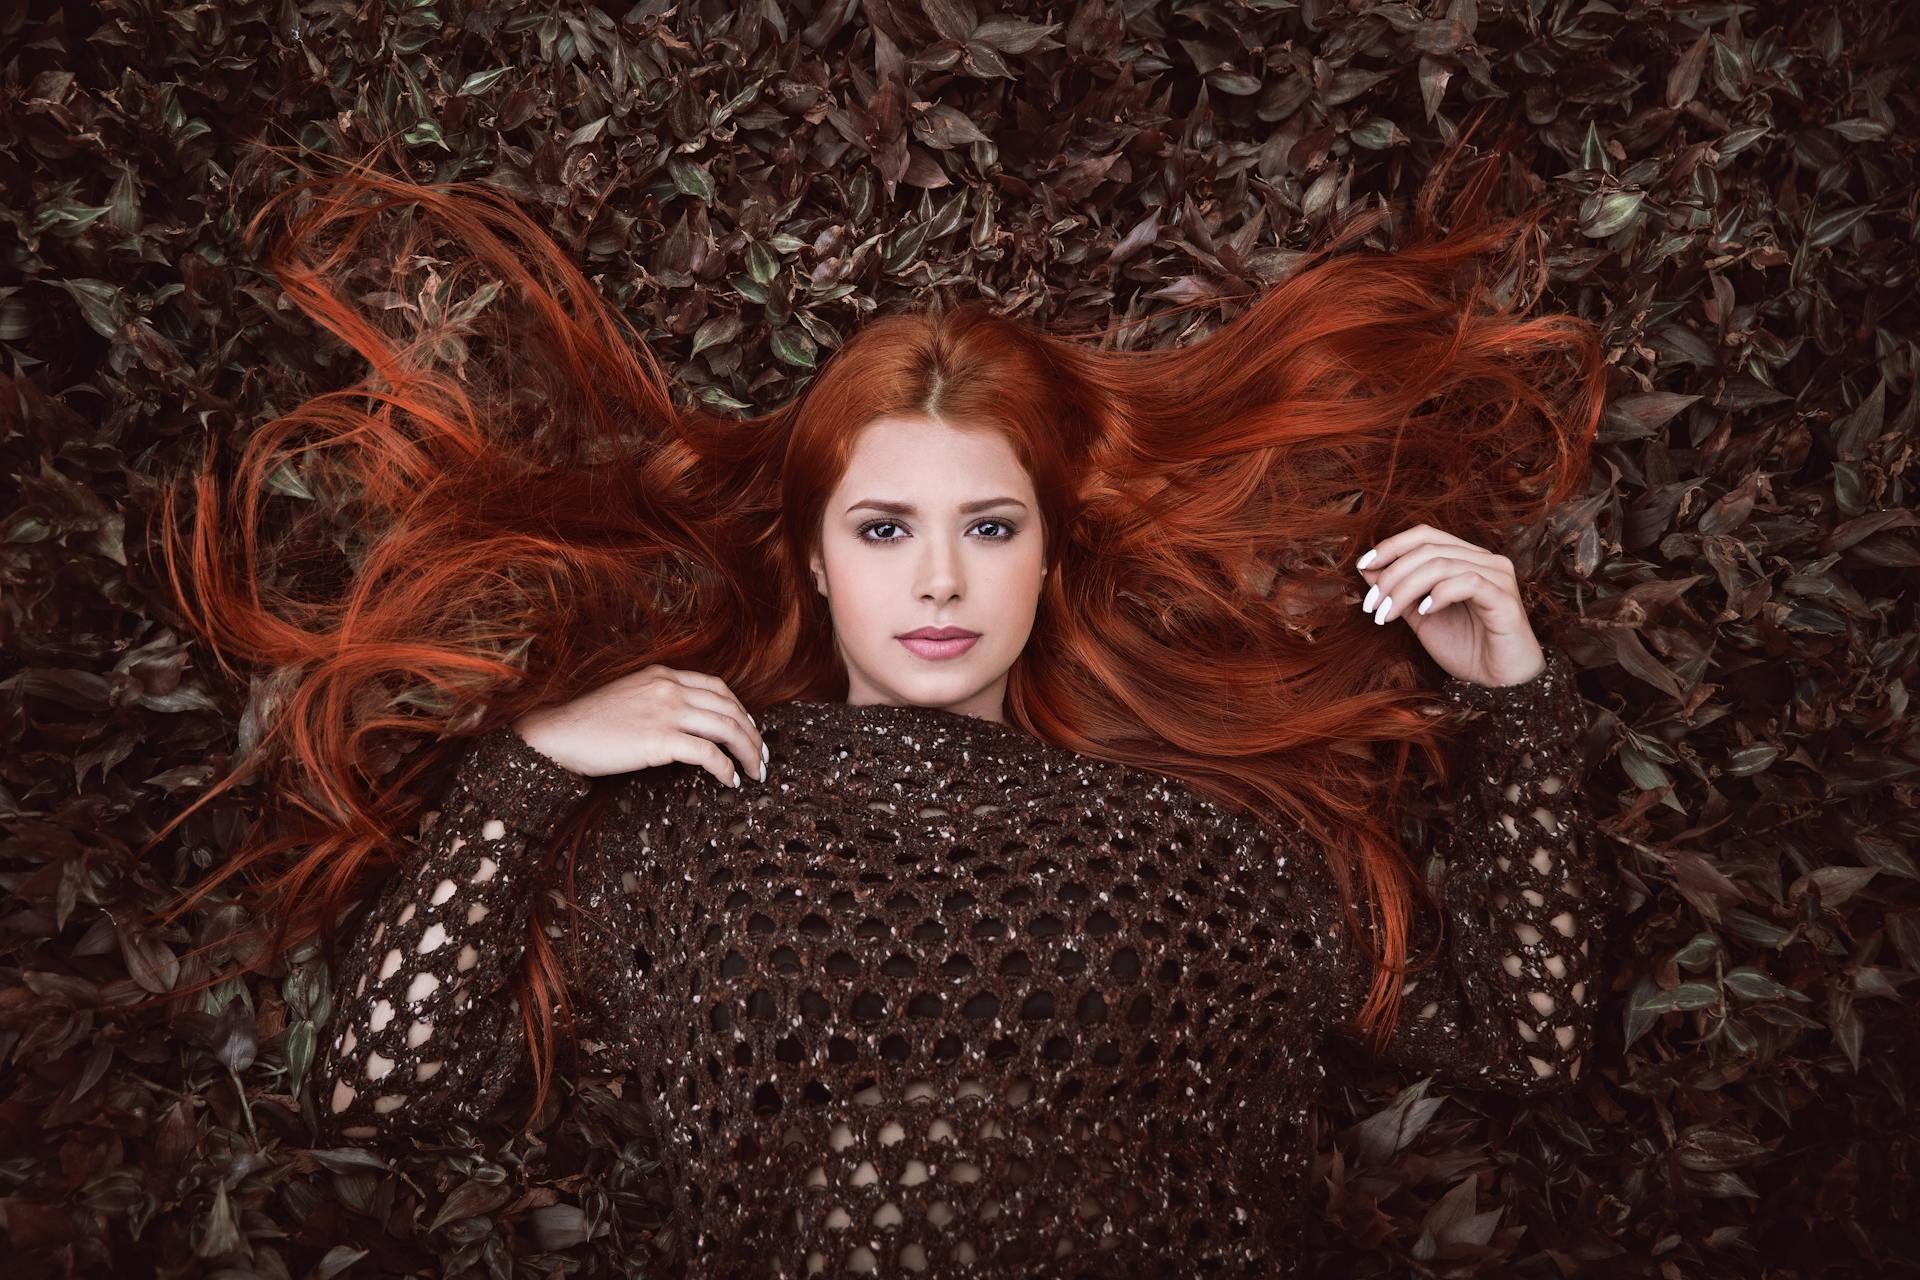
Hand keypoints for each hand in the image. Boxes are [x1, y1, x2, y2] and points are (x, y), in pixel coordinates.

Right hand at [510, 665, 768, 786]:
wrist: (555, 732)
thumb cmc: (587, 722)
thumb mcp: (629, 697)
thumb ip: (658, 701)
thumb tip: (684, 725)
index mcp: (663, 675)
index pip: (718, 688)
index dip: (741, 711)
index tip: (750, 732)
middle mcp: (670, 687)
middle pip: (731, 707)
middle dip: (753, 734)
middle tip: (761, 758)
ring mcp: (666, 711)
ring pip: (728, 728)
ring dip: (748, 753)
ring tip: (754, 772)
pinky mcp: (660, 739)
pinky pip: (708, 754)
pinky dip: (726, 769)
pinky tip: (729, 781)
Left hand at [1353, 524, 1546, 687]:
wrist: (1499, 683)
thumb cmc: (1465, 648)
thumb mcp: (1420, 617)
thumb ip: (1398, 591)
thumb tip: (1366, 567)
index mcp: (1466, 558)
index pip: (1425, 535)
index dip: (1391, 546)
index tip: (1364, 566)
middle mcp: (1485, 560)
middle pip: (1429, 548)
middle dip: (1392, 575)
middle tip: (1372, 605)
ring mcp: (1498, 576)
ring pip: (1443, 564)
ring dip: (1406, 588)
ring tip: (1387, 615)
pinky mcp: (1505, 598)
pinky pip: (1468, 582)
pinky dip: (1439, 594)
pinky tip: (1424, 612)